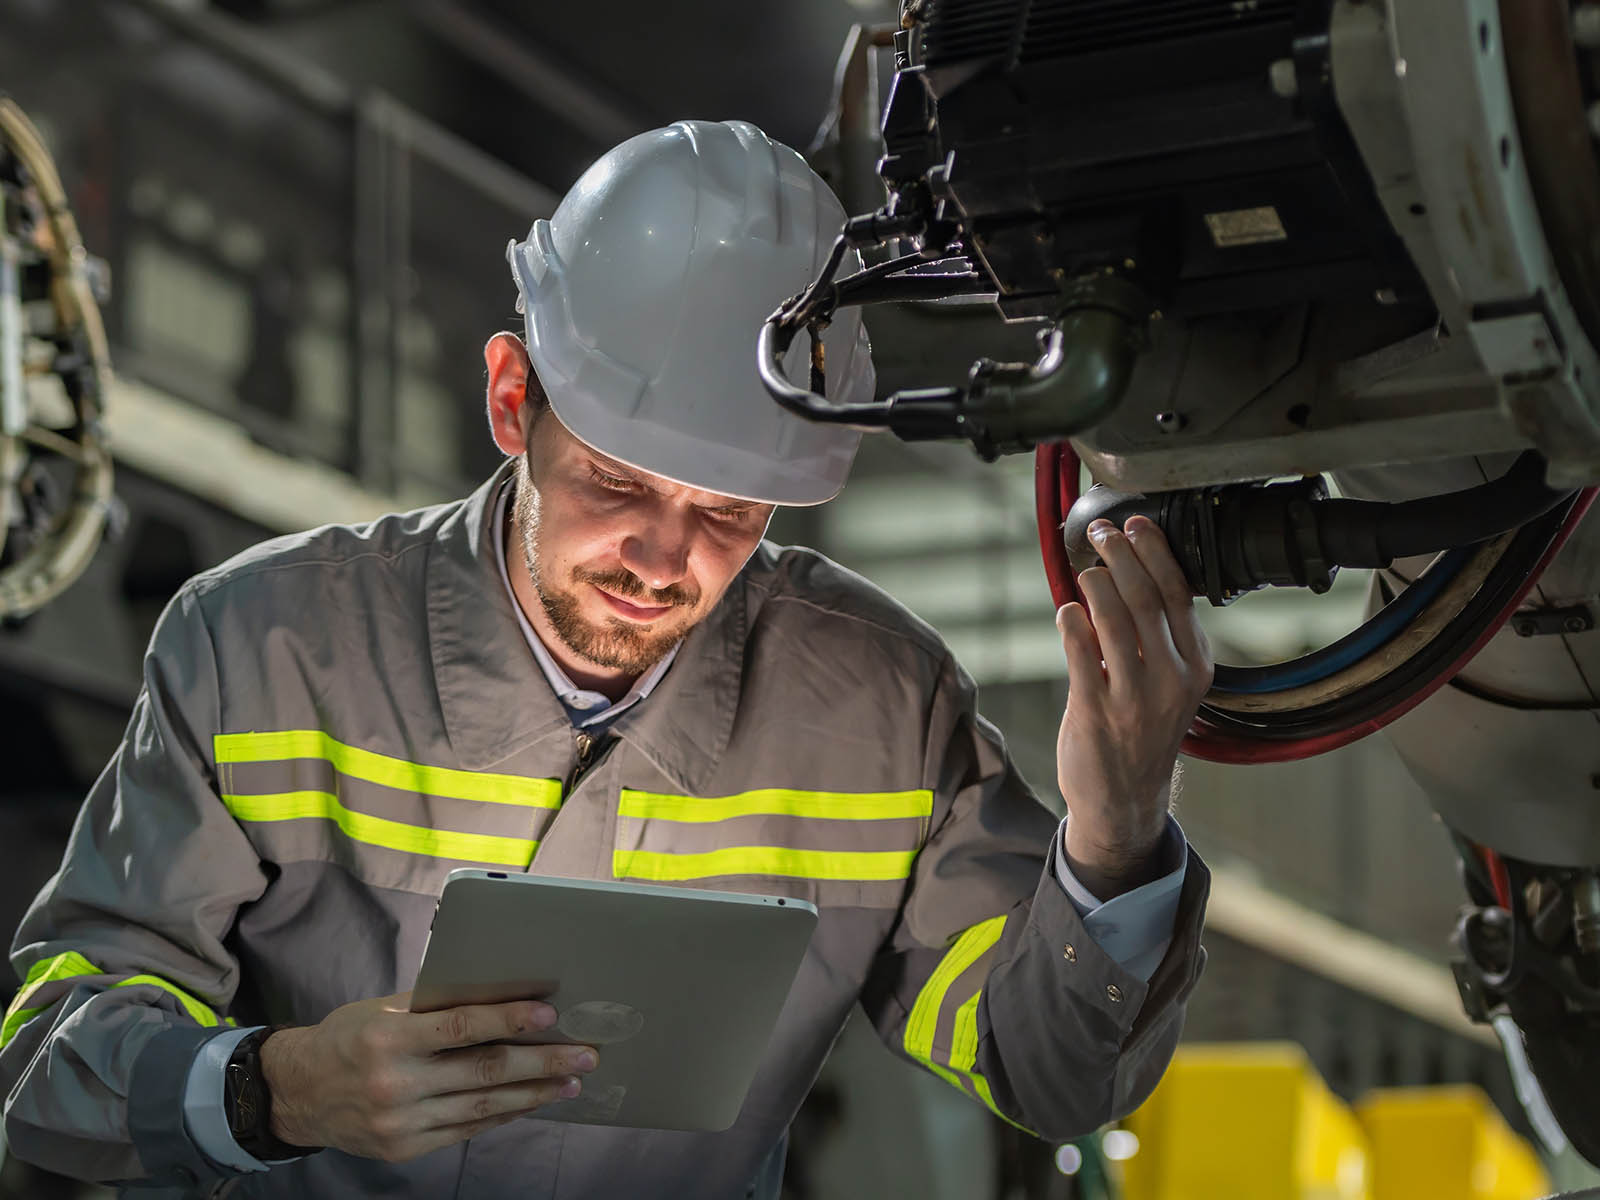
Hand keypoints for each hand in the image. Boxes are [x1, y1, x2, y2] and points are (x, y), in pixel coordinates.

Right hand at [261, 992, 598, 1161]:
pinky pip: (466, 1129)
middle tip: (584, 1054)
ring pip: (482, 1107)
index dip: (508, 1020)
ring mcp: (401, 1122)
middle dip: (541, 1064)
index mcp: (389, 1037)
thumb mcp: (383, 1009)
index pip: (461, 1027)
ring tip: (570, 1082)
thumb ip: (435, 1005)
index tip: (550, 1015)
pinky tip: (531, 1103)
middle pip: (483, 1072)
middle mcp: (396, 1083)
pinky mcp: (406, 1149)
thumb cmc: (348, 1038)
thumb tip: (499, 992)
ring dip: (533, 1095)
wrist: (299, 1094)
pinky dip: (503, 1115)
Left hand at [1055, 516, 1212, 897]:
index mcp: (1195, 667)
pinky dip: (1071, 622)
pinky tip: (1067, 611)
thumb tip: (1127, 572)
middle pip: (1144, 597)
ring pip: (1113, 618)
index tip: (1134, 525)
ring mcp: (1134, 697)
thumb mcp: (1169, 685)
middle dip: (1119, 555)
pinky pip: (1081, 651)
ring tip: (1085, 572)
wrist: (1124, 799)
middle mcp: (1170, 679)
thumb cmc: (1142, 731)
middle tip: (1100, 535)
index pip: (1177, 593)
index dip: (1153, 552)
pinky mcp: (1095, 711)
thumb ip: (1155, 636)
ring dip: (1094, 584)